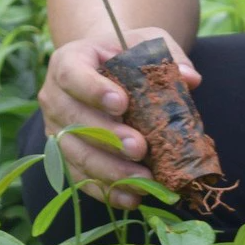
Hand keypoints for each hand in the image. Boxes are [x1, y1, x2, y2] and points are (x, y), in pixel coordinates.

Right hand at [37, 27, 199, 208]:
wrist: (108, 67)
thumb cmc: (128, 54)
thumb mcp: (148, 45)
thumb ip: (168, 57)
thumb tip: (190, 79)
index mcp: (69, 61)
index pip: (73, 74)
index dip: (93, 90)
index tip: (122, 103)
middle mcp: (54, 97)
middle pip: (73, 121)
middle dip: (107, 137)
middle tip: (140, 149)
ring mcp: (55, 129)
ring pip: (76, 154)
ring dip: (109, 170)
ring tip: (143, 180)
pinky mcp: (65, 155)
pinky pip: (80, 177)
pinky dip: (105, 190)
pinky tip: (132, 199)